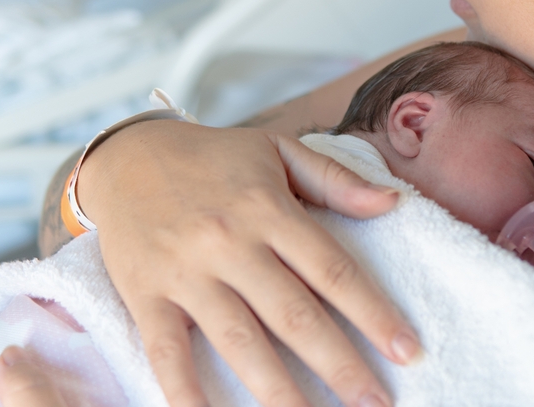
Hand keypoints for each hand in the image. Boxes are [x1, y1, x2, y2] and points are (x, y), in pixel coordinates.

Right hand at [78, 122, 420, 406]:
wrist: (127, 156)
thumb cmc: (213, 157)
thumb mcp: (277, 151)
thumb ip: (336, 179)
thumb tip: (393, 201)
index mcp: (268, 209)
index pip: (331, 269)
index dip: (373, 313)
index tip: (407, 350)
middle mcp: (230, 243)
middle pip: (293, 315)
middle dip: (339, 366)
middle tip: (376, 403)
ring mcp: (186, 272)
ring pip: (240, 341)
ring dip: (280, 393)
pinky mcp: (146, 295)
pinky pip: (167, 353)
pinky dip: (186, 393)